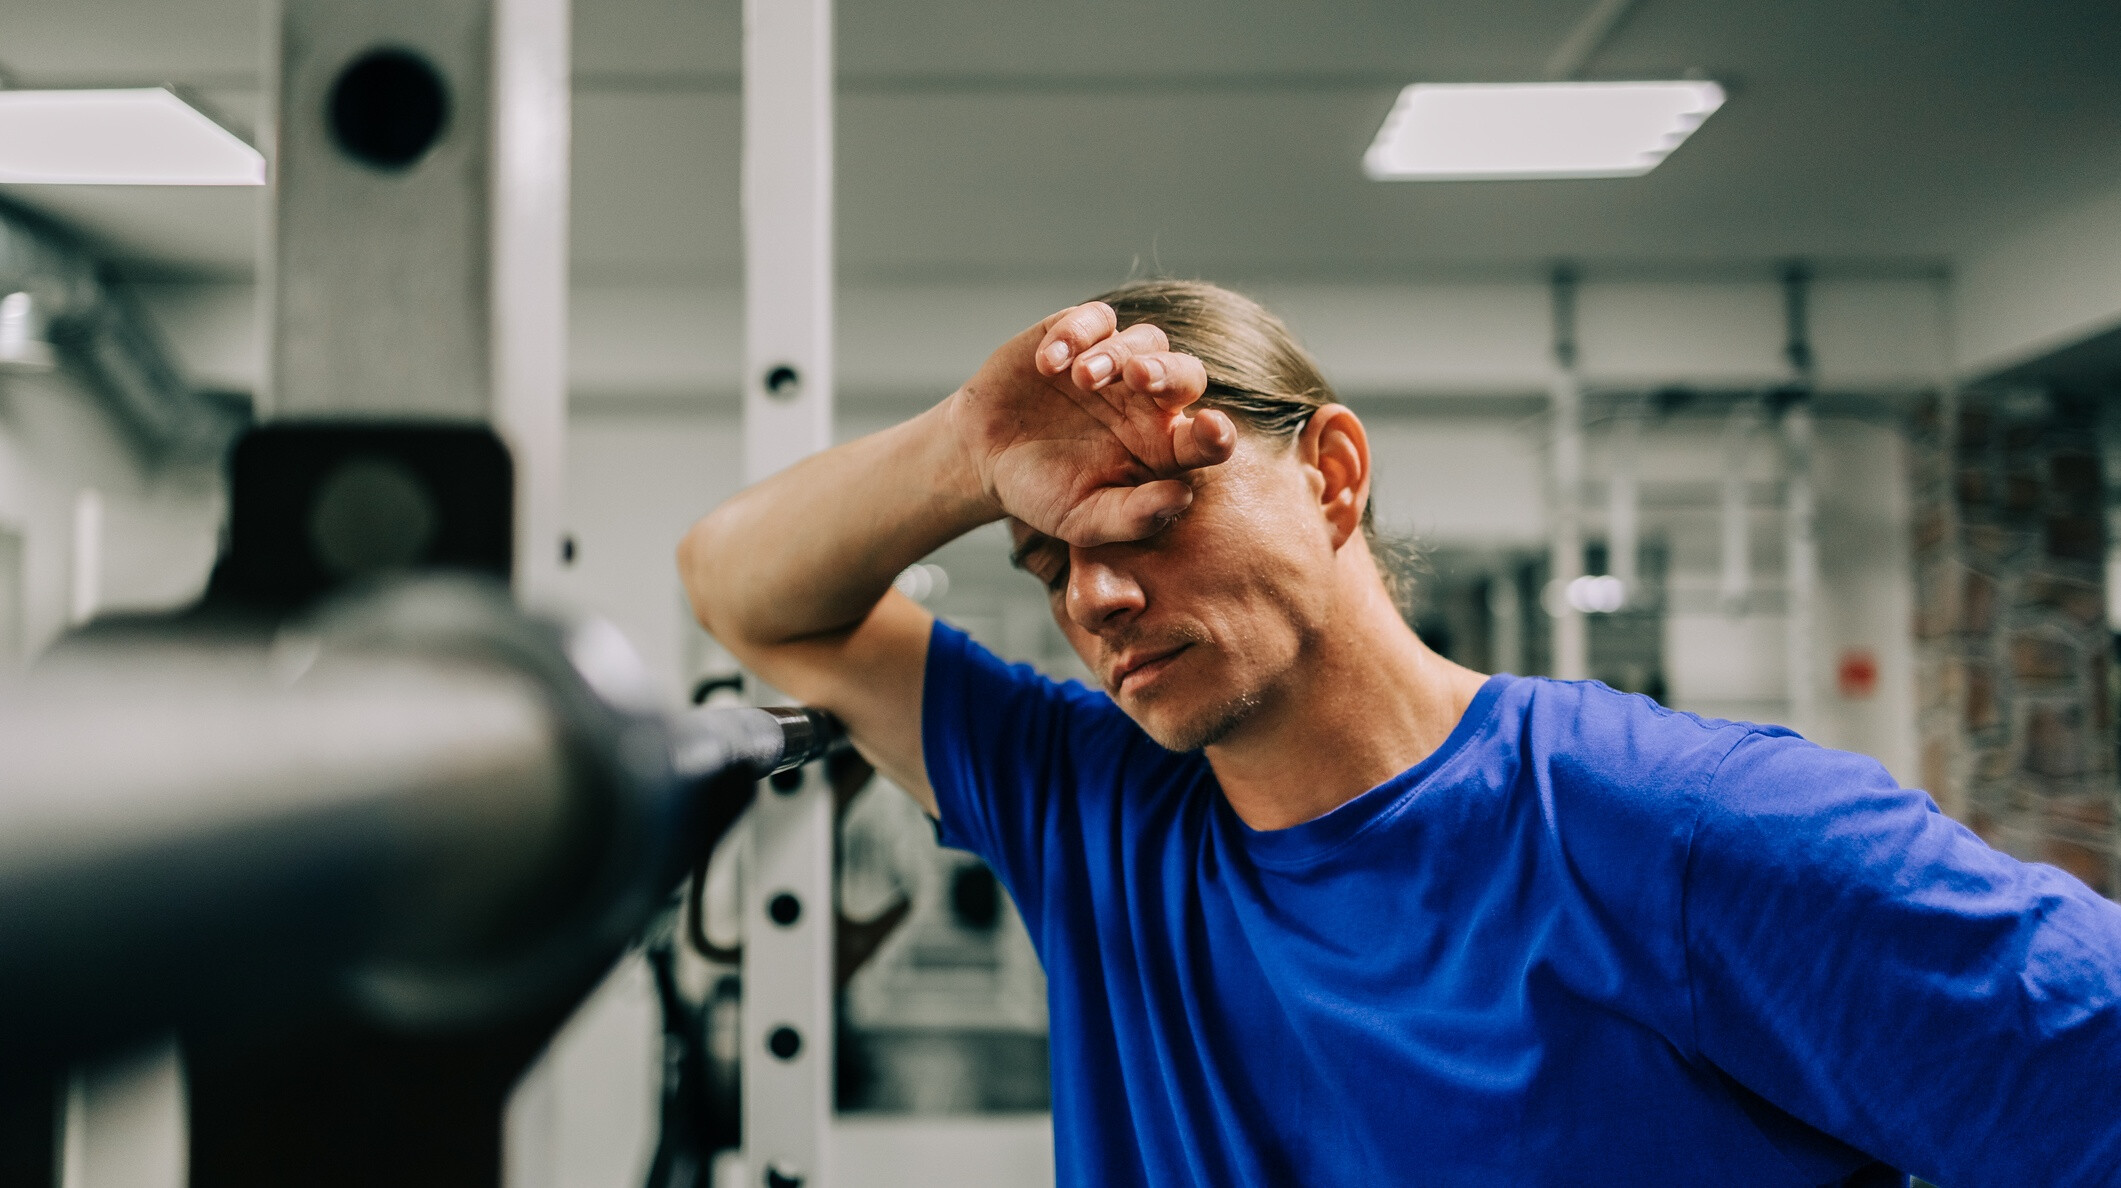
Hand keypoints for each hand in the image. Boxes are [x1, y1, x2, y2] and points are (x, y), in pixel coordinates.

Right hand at [946, 302, 1236, 546]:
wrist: (985, 459)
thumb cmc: (1044, 493)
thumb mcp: (1084, 519)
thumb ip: (1133, 516)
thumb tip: (1182, 498)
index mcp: (1162, 448)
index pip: (1205, 438)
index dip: (1216, 434)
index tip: (1213, 429)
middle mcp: (1149, 402)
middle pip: (1185, 373)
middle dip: (1169, 372)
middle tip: (1141, 377)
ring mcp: (1116, 365)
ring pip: (1145, 340)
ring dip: (1117, 354)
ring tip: (1081, 378)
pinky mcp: (1079, 336)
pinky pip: (1094, 319)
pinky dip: (1075, 332)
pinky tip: (1048, 363)